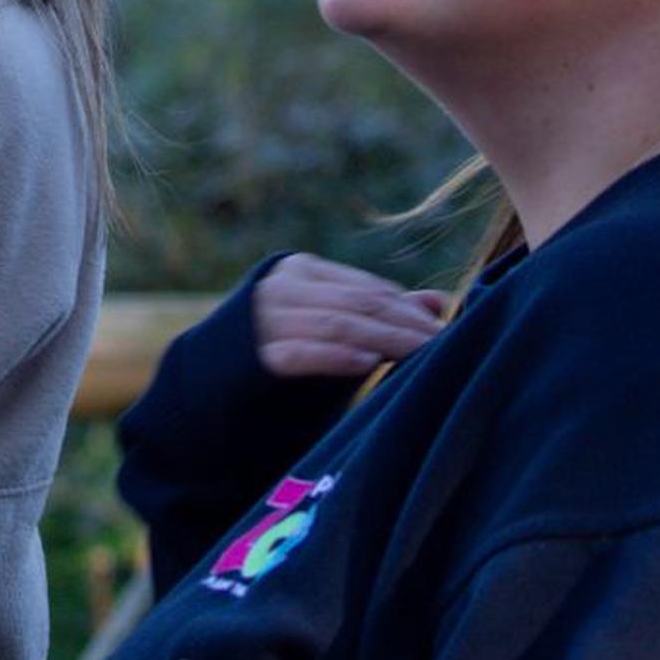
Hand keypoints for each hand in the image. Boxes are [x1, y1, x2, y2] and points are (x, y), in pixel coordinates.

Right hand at [250, 253, 449, 380]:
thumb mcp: (333, 328)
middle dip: (406, 325)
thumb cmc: (286, 355)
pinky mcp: (256, 355)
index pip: (367, 287)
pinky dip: (337, 357)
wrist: (213, 388)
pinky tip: (369, 363)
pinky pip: (304, 353)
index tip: (445, 329)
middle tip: (444, 345)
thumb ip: (379, 313)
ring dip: (386, 341)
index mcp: (301, 271)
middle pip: (358, 303)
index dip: (408, 308)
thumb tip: (437, 301)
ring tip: (422, 355)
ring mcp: (266, 318)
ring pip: (339, 324)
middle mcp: (282, 287)